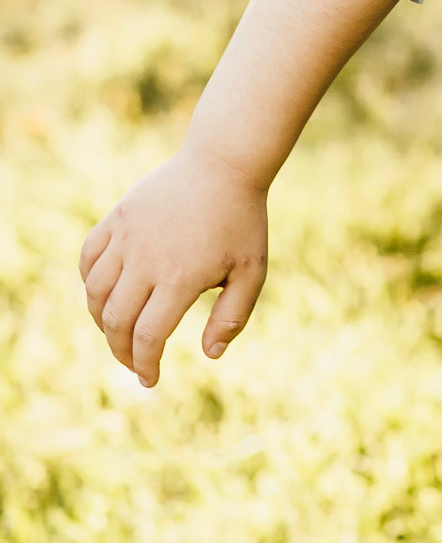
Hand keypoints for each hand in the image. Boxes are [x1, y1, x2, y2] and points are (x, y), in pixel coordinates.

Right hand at [79, 148, 267, 387]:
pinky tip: (106, 294)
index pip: (147, 337)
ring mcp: (127, 236)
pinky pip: (88, 258)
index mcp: (180, 278)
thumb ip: (233, 316)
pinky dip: (89, 282)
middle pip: (115, 321)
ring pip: (95, 293)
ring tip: (119, 331)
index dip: (144, 365)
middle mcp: (147, 259)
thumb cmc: (242, 221)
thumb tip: (209, 354)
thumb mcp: (252, 271)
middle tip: (133, 362)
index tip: (149, 379)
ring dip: (101, 321)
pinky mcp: (117, 217)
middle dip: (120, 351)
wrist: (224, 163)